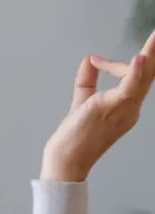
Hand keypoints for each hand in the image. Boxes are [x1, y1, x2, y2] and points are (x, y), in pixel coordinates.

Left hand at [41, 31, 154, 181]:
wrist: (67, 158)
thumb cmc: (75, 135)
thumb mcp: (82, 101)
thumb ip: (87, 80)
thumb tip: (89, 59)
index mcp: (127, 106)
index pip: (133, 78)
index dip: (115, 65)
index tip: (94, 61)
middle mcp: (130, 108)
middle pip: (148, 75)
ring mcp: (124, 108)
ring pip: (143, 77)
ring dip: (151, 55)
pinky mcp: (111, 108)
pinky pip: (128, 88)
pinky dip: (134, 73)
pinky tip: (139, 59)